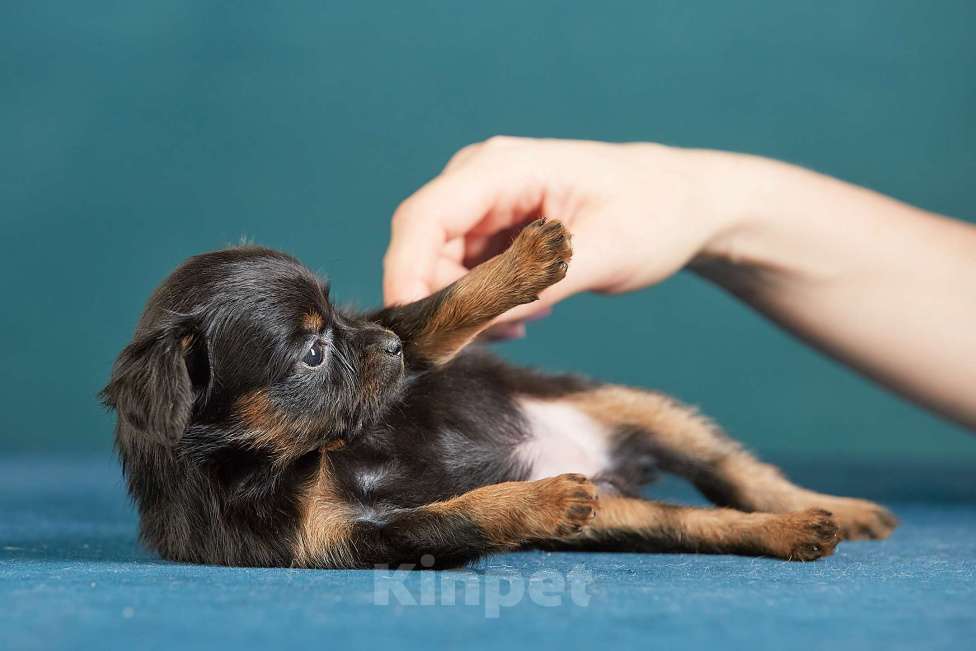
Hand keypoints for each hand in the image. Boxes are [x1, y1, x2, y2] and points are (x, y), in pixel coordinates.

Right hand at [382, 137, 737, 336]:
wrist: (684, 204)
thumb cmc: (655, 213)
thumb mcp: (602, 254)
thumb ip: (533, 287)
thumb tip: (467, 323)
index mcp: (502, 168)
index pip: (424, 218)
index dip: (406, 274)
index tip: (414, 330)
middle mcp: (480, 182)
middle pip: (423, 250)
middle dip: (444, 304)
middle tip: (489, 341)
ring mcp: (485, 208)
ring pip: (440, 270)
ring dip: (470, 310)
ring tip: (527, 322)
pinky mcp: (494, 232)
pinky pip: (464, 277)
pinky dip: (485, 306)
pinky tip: (528, 316)